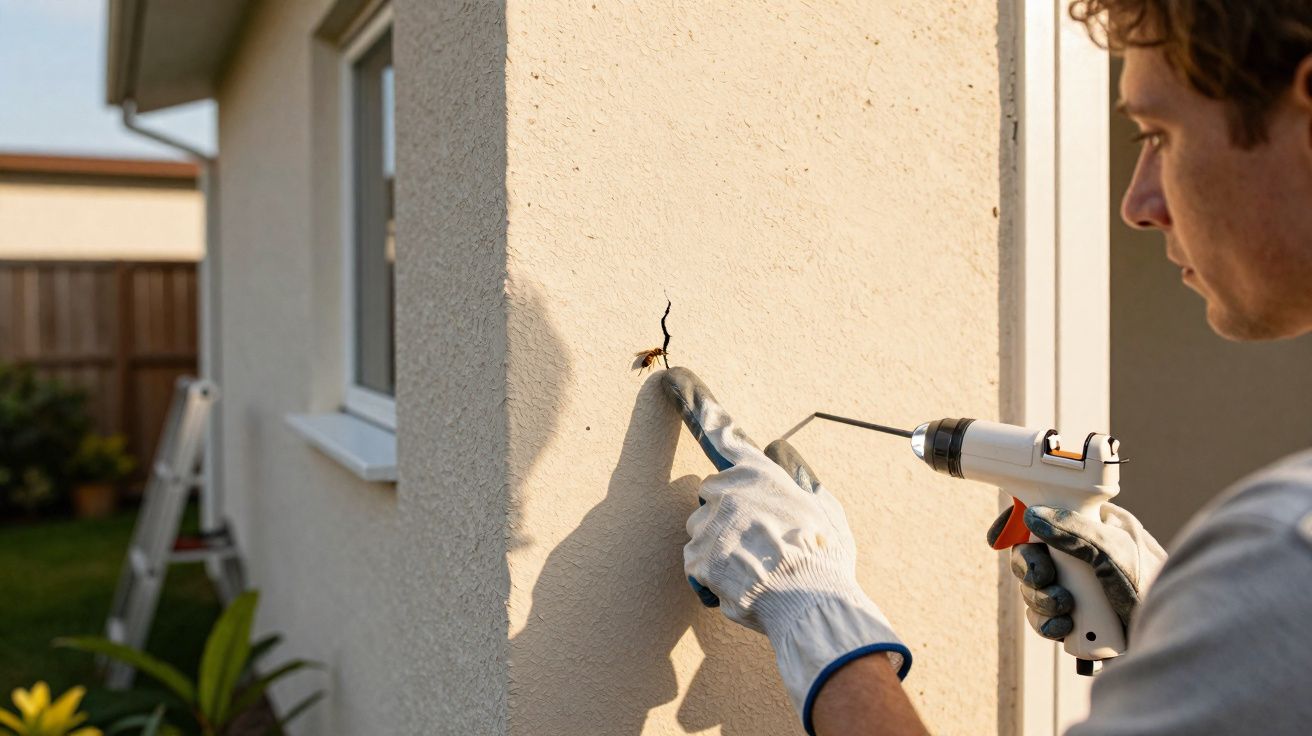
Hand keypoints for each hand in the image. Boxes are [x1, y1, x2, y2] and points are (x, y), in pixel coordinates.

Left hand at [661, 367, 909, 734]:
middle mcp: (729, 490)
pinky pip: (697, 563)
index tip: (669, 379)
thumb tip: (779, 448)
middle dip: (726, 516)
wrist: (813, 602)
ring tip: (756, 570)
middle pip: (711, 497)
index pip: (723, 434)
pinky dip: (712, 577)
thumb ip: (798, 474)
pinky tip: (741, 585)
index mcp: (759, 472)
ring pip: (701, 532)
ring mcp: (711, 523)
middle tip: (760, 543)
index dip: (694, 403)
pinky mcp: (698, 556)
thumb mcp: (824, 505)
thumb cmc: (824, 556)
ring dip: (719, 549)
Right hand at [988, 502, 1166, 639]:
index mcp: (1091, 528)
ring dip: (1040, 600)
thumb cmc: (1154, 587)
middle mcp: (1080, 556)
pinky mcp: (1077, 618)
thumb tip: (1033, 515)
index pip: (1045, 514)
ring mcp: (1077, 588)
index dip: (1017, 524)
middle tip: (1043, 579)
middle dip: (1031, 571)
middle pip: (1031, 556)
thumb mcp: (1115, 552)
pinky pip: (1044, 618)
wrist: (1172, 638)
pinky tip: (1064, 628)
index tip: (999, 536)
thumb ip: (1075, 531)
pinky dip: (1047, 624)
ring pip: (1034, 589)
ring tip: (1063, 608)